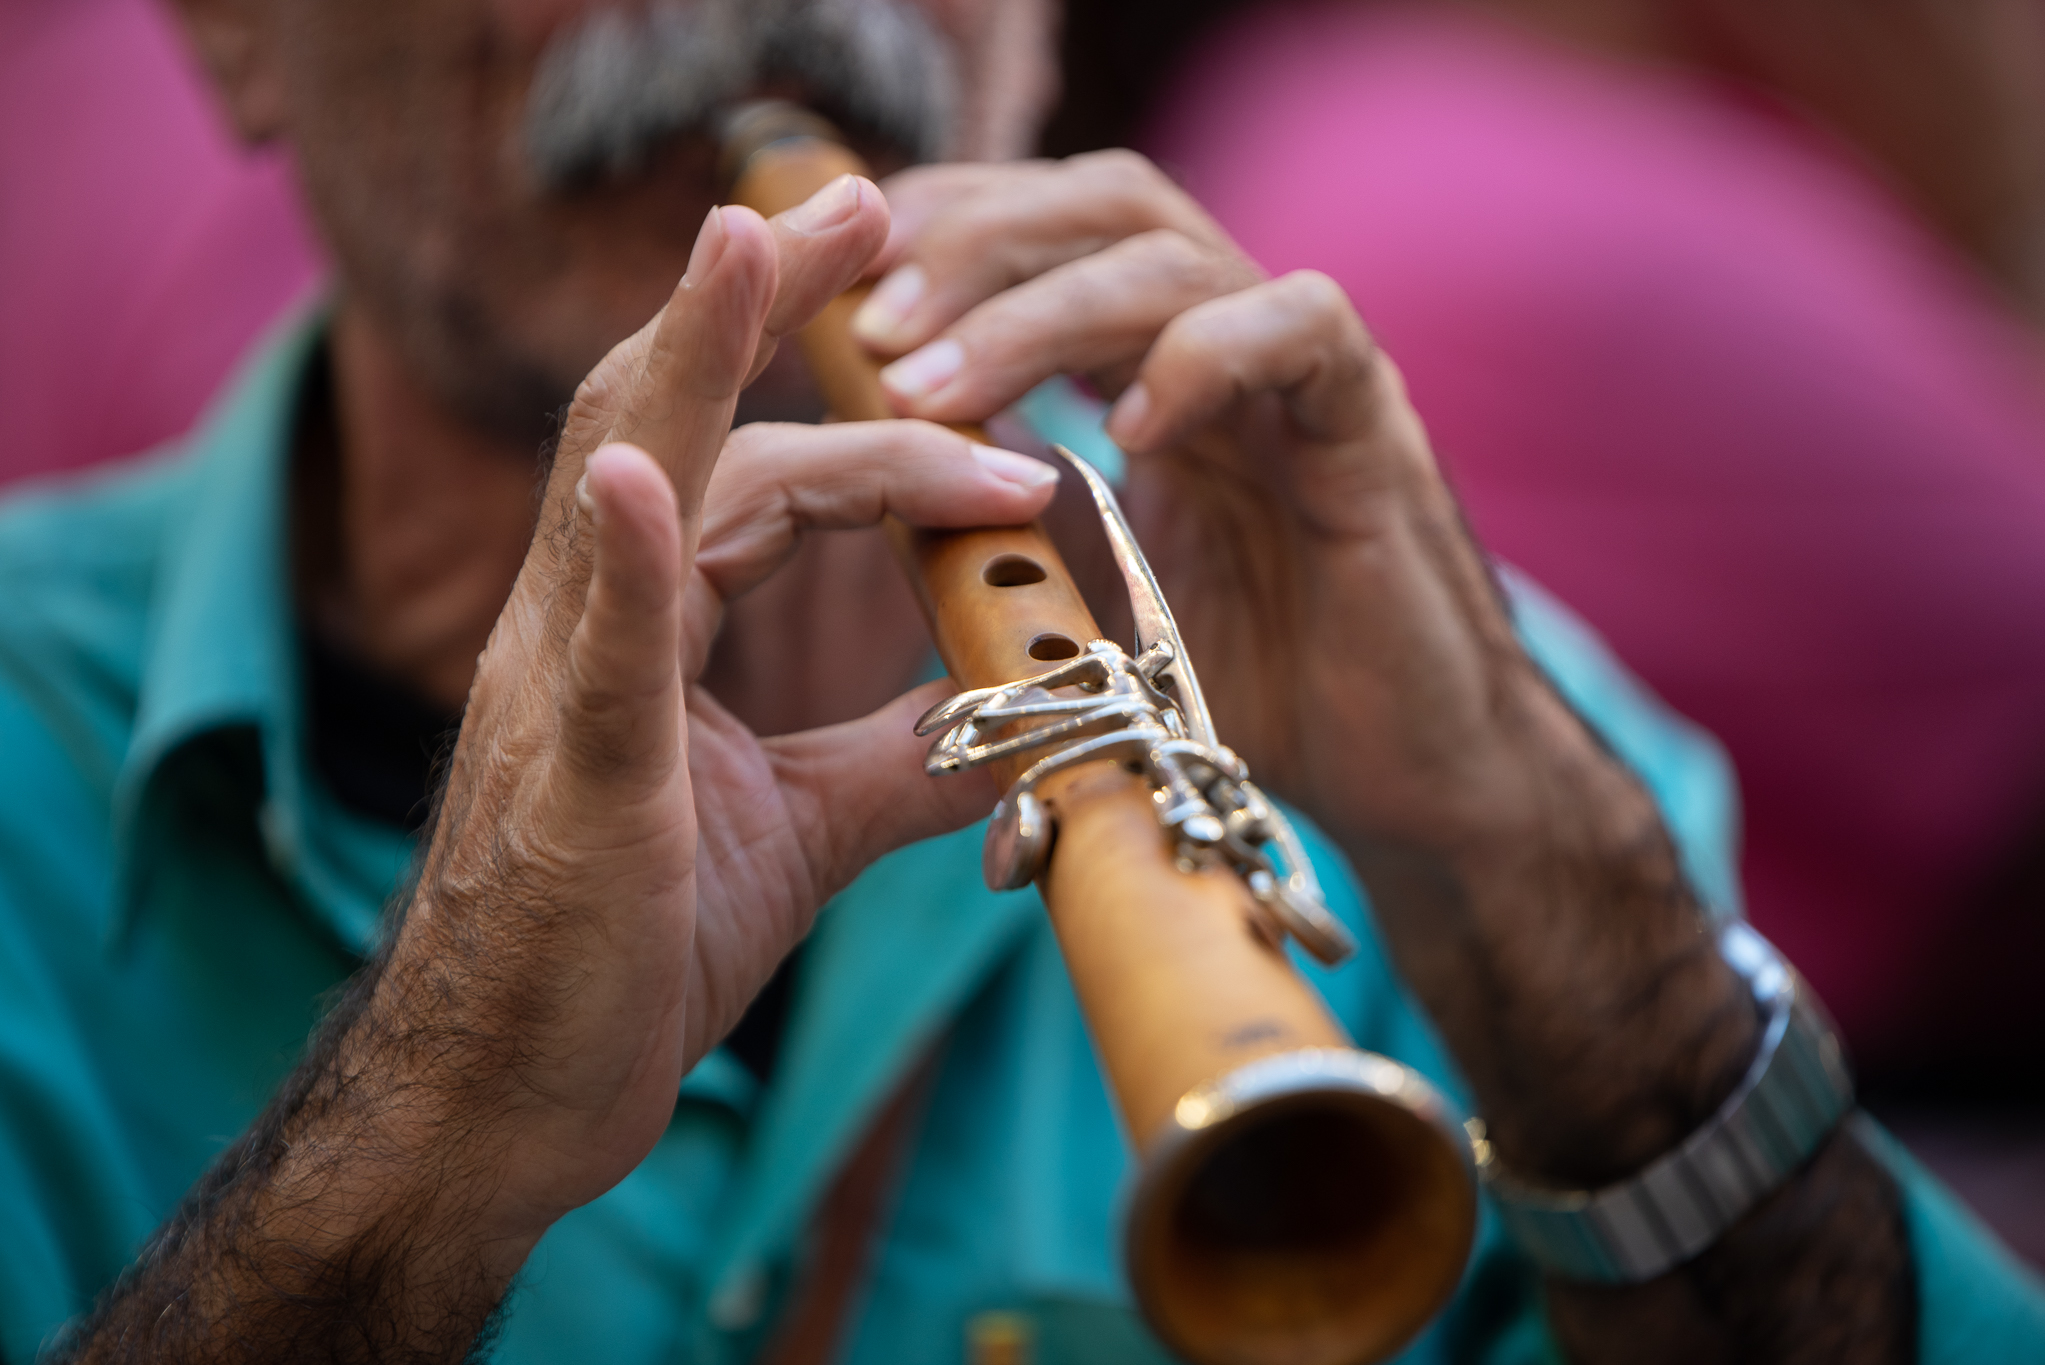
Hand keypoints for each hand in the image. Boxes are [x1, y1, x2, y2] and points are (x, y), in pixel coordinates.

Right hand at [390, 180, 1058, 1242]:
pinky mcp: (570, 786)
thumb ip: (898, 757)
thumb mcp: (801, 830)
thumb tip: (1014, 714)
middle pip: (677, 419)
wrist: (517, 1098)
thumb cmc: (631, 948)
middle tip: (860, 198)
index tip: (1000, 425)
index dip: (880, 428)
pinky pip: (595, 657)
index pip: (765, 475)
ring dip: (694, 359)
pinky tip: (639, 478)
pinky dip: (622, 559)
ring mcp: (563, 691)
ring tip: (752, 239)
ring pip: (629, 488)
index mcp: (650, 627)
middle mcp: (588, 623)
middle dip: (765, 303)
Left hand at [854, 154, 1912, 1364]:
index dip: (941, 229)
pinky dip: (1205, 356)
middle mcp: (1233, 351)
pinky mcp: (1376, 435)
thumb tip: (873, 559)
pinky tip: (1126, 435)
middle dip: (968, 242)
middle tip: (866, 330)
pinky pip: (1302, 329)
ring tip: (931, 386)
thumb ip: (1005, 555)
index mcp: (1162, 373)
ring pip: (1172, 252)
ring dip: (1035, 307)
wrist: (1415, 787)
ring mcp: (1306, 383)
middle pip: (1100, 201)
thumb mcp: (1092, 616)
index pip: (1048, 228)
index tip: (833, 290)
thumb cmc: (1254, 704)